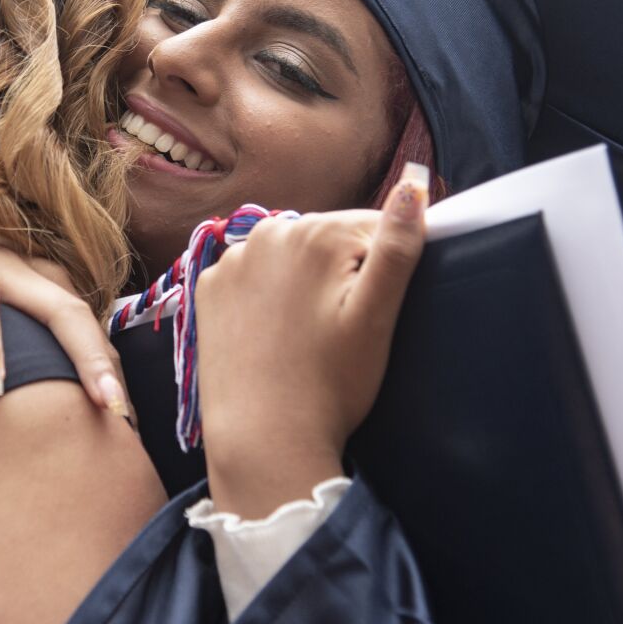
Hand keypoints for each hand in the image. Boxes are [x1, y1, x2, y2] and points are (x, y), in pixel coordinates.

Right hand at [0, 215, 130, 420]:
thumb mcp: (11, 280)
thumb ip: (43, 317)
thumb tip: (91, 383)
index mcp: (32, 275)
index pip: (83, 317)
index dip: (108, 360)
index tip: (126, 411)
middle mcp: (2, 267)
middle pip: (55, 305)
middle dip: (84, 353)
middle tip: (106, 402)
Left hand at [196, 164, 428, 518]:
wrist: (262, 439)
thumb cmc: (331, 384)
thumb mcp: (377, 317)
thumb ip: (396, 246)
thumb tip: (414, 184)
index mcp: (318, 232)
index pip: (376, 228)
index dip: (385, 270)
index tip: (376, 314)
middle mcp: (269, 231)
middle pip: (330, 239)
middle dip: (344, 273)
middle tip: (342, 331)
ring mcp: (232, 259)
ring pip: (289, 256)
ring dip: (305, 281)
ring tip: (309, 336)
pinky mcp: (208, 288)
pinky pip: (251, 276)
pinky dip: (266, 296)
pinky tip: (275, 334)